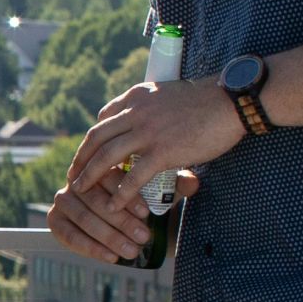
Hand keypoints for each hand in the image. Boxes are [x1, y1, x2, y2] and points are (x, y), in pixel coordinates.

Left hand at [48, 78, 237, 265]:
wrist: (229, 102)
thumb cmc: (206, 101)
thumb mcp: (168, 94)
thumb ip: (151, 106)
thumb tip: (143, 119)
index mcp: (137, 97)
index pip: (104, 118)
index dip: (93, 138)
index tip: (88, 152)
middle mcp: (136, 112)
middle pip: (96, 137)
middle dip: (80, 158)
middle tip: (73, 174)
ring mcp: (147, 132)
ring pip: (107, 156)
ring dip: (90, 176)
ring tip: (80, 190)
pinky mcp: (162, 152)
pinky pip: (133, 177)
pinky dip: (119, 194)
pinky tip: (112, 206)